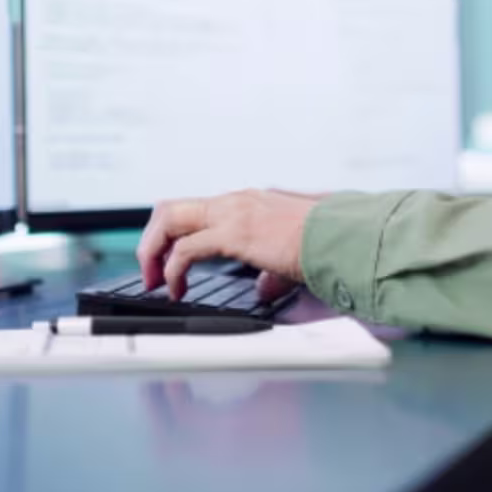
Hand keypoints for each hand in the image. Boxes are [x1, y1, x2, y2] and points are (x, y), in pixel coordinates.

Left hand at [138, 190, 322, 301]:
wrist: (341, 239)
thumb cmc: (323, 245)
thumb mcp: (287, 256)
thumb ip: (270, 271)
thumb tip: (263, 288)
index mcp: (245, 203)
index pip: (193, 210)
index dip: (170, 235)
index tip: (164, 261)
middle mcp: (234, 201)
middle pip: (169, 208)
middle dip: (151, 242)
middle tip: (150, 273)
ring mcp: (232, 213)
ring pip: (169, 219)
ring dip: (153, 252)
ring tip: (155, 282)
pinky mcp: (234, 232)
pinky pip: (186, 249)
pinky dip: (173, 270)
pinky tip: (177, 289)